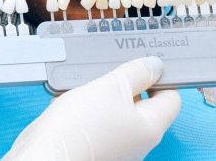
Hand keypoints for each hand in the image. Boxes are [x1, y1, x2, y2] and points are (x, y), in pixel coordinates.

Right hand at [5, 57, 180, 160]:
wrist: (45, 152)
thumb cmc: (79, 127)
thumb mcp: (111, 87)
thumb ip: (136, 73)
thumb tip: (154, 65)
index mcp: (150, 128)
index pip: (171, 97)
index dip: (159, 77)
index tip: (142, 63)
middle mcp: (137, 140)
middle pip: (141, 103)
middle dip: (124, 83)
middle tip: (108, 71)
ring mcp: (115, 145)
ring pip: (116, 110)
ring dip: (101, 94)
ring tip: (84, 85)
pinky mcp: (94, 144)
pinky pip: (97, 120)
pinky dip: (85, 107)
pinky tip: (70, 100)